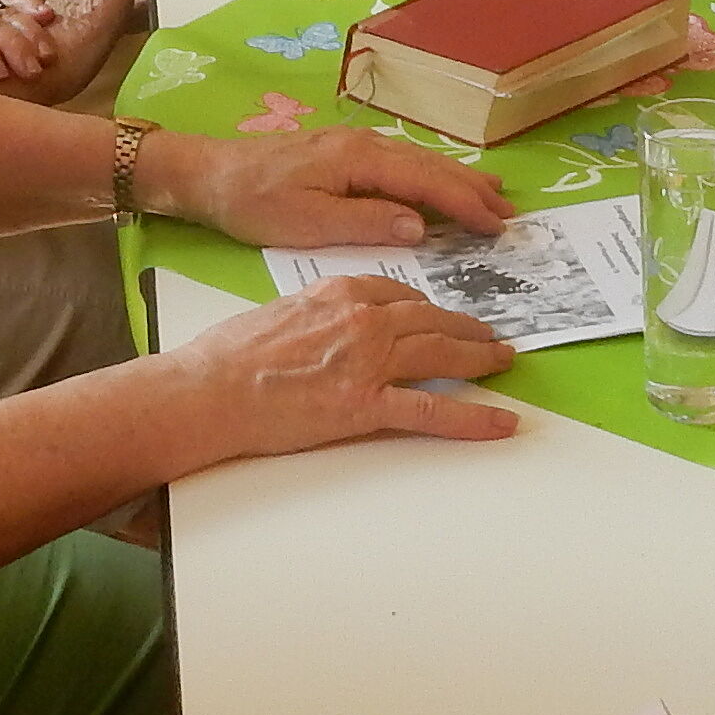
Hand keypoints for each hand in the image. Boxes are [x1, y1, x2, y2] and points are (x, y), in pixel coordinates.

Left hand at [149, 118, 519, 245]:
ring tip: (492, 195)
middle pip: (431, 166)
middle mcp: (364, 144)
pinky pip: (402, 162)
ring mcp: (355, 145)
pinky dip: (430, 175)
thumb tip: (421, 228)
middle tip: (510, 214)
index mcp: (359, 159)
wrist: (209, 174)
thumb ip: (366, 222)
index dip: (465, 205)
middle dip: (472, 190)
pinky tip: (439, 184)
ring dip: (457, 180)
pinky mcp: (344, 153)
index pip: (427, 182)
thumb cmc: (254, 203)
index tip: (497, 225)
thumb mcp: (307, 223)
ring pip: (419, 161)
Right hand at [164, 274, 520, 453]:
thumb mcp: (280, 311)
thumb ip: (317, 312)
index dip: (428, 306)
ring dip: (480, 357)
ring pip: (440, 353)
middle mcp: (362, 320)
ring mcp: (368, 362)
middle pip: (430, 319)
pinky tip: (501, 422)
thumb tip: (330, 324)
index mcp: (339, 292)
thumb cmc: (230, 355)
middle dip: (466, 327)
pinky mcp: (366, 406)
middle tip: (491, 336)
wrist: (210, 390)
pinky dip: (473, 418)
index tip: (442, 314)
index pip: (398, 293)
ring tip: (504, 361)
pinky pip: (433, 410)